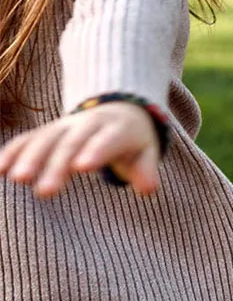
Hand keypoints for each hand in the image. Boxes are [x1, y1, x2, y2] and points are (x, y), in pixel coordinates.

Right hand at [0, 103, 160, 198]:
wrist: (120, 109)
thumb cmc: (133, 140)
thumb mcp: (146, 151)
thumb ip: (146, 170)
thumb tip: (149, 189)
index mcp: (117, 128)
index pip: (107, 139)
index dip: (96, 150)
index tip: (82, 167)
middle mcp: (88, 124)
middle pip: (72, 143)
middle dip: (57, 165)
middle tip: (45, 192)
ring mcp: (65, 126)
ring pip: (46, 138)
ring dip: (30, 157)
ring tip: (18, 179)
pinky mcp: (48, 131)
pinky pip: (29, 137)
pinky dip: (14, 150)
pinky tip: (0, 168)